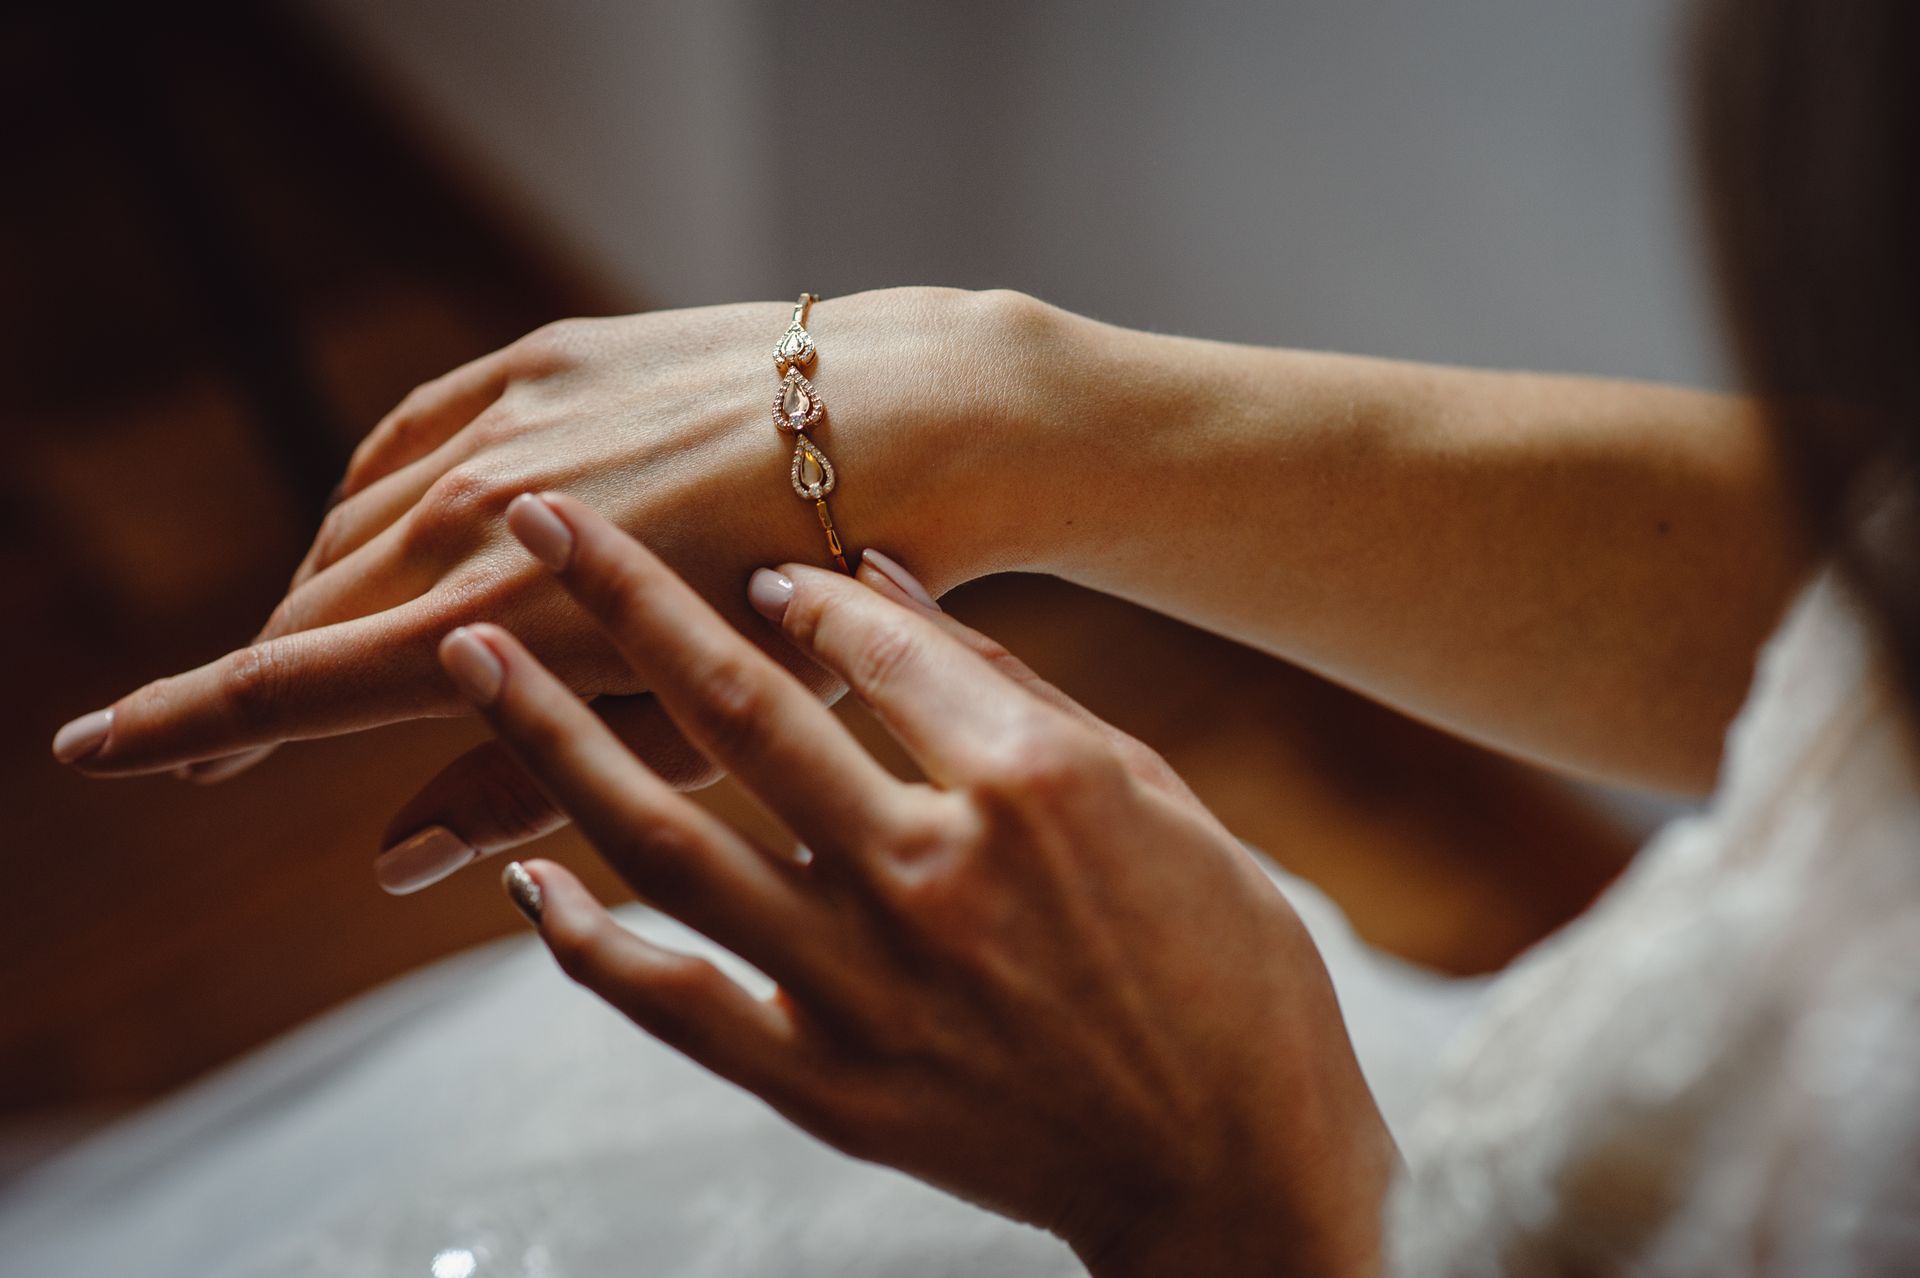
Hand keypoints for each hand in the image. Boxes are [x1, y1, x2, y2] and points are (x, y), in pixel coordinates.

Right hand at [50, 288, 1063, 889]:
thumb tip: (394, 860)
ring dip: (320, 597)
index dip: (183, 724)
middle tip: (212, 742)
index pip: (290, 683)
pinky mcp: (539, 357)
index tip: (96, 749)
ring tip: (315, 658)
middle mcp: (471, 511)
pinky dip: (370, 496)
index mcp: (496, 622)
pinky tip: (369, 533)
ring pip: (351, 526)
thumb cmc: (814, 604)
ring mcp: (501, 424)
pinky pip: (402, 433)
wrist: (907, 422)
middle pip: (308, 610)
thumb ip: (527, 785)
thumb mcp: (685, 732)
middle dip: (254, 678)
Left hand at [451, 492, 1395, 1276]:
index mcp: (1034, 786)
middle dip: (624, 599)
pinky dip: (585, 942)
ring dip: (557, 744)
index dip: (793, 586)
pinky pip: (675, 1005)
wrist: (1234, 1165)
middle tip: (532, 518)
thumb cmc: (1223, 961)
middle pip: (742, 710)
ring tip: (472, 660)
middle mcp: (933, 879)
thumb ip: (1003, 686)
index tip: (744, 561)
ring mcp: (869, 993)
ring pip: (670, 847)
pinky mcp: (831, 1089)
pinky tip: (518, 873)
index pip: (870, 648)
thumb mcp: (1147, 789)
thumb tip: (880, 581)